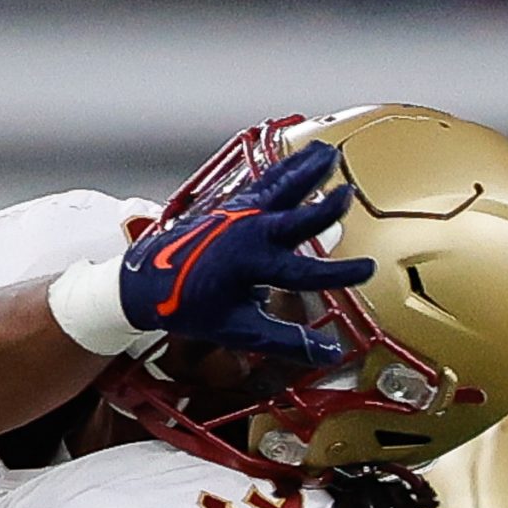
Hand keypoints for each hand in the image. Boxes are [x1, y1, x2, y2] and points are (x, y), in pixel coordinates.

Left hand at [51, 138, 371, 364]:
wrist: (141, 283)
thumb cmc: (185, 306)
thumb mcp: (237, 329)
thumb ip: (285, 340)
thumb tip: (328, 354)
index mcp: (251, 264)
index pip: (306, 271)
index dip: (339, 273)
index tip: (366, 270)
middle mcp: (246, 233)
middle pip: (295, 217)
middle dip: (325, 208)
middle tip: (348, 195)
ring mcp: (236, 216)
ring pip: (279, 189)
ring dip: (304, 171)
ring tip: (328, 153)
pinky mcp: (228, 207)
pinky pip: (262, 183)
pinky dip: (282, 170)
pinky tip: (294, 159)